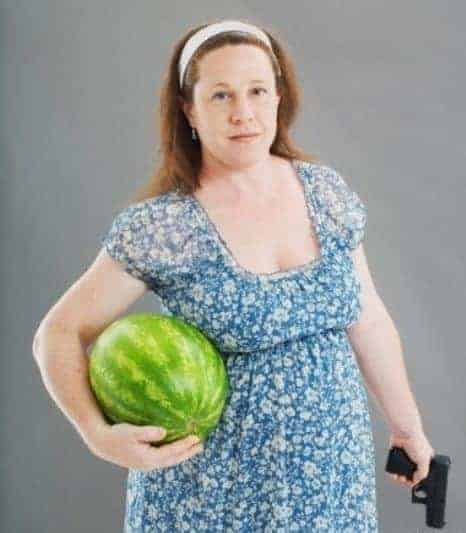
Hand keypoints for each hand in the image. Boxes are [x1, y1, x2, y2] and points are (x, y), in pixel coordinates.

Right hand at [86, 423, 203, 471]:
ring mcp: (146, 464)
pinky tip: (176, 447)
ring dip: (181, 454)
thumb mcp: (132, 432)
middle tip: (201, 445)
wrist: (102, 444)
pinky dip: (173, 453)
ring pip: (169, 460)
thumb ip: (148, 432)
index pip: (172, 452)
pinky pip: (163, 458)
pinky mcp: (143, 460)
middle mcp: (149, 464)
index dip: (185, 445)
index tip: (196, 437)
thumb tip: (164, 432)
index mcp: (148, 458)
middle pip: (173, 459)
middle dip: (187, 452)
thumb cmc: (117, 435)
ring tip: (193, 447)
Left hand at [387, 430, 434, 487]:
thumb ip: (422, 473)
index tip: (413, 484)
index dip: (418, 479)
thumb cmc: (417, 443)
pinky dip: (393, 470)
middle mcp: (415, 457)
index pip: (422, 472)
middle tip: (405, 481)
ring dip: (400, 476)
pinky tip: (393, 475)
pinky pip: (393, 463)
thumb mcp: (424, 461)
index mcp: (425, 459)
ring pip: (402, 469)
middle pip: (411, 472)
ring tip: (398, 479)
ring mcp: (405, 455)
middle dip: (408, 479)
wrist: (404, 432)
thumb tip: (416, 480)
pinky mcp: (396, 452)